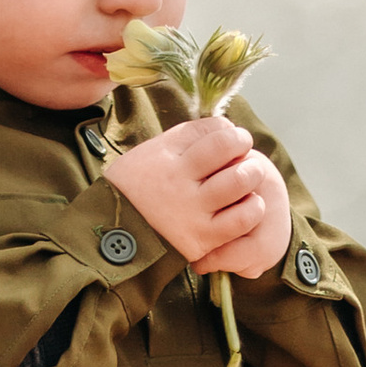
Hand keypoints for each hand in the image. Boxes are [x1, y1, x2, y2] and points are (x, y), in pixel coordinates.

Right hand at [104, 117, 292, 277]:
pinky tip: (248, 204)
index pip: (209, 129)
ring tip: (250, 174)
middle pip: (227, 146)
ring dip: (252, 172)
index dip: (226, 129)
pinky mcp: (202, 238)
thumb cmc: (134, 191)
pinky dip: (253, 207)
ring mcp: (192, 209)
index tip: (229, 136)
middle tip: (243, 149)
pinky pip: (242, 218)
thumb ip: (183, 142)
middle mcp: (178, 179)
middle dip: (242, 143)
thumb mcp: (148, 155)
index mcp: (164, 154)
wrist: (111, 238)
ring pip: (240, 180)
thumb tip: (223, 128)